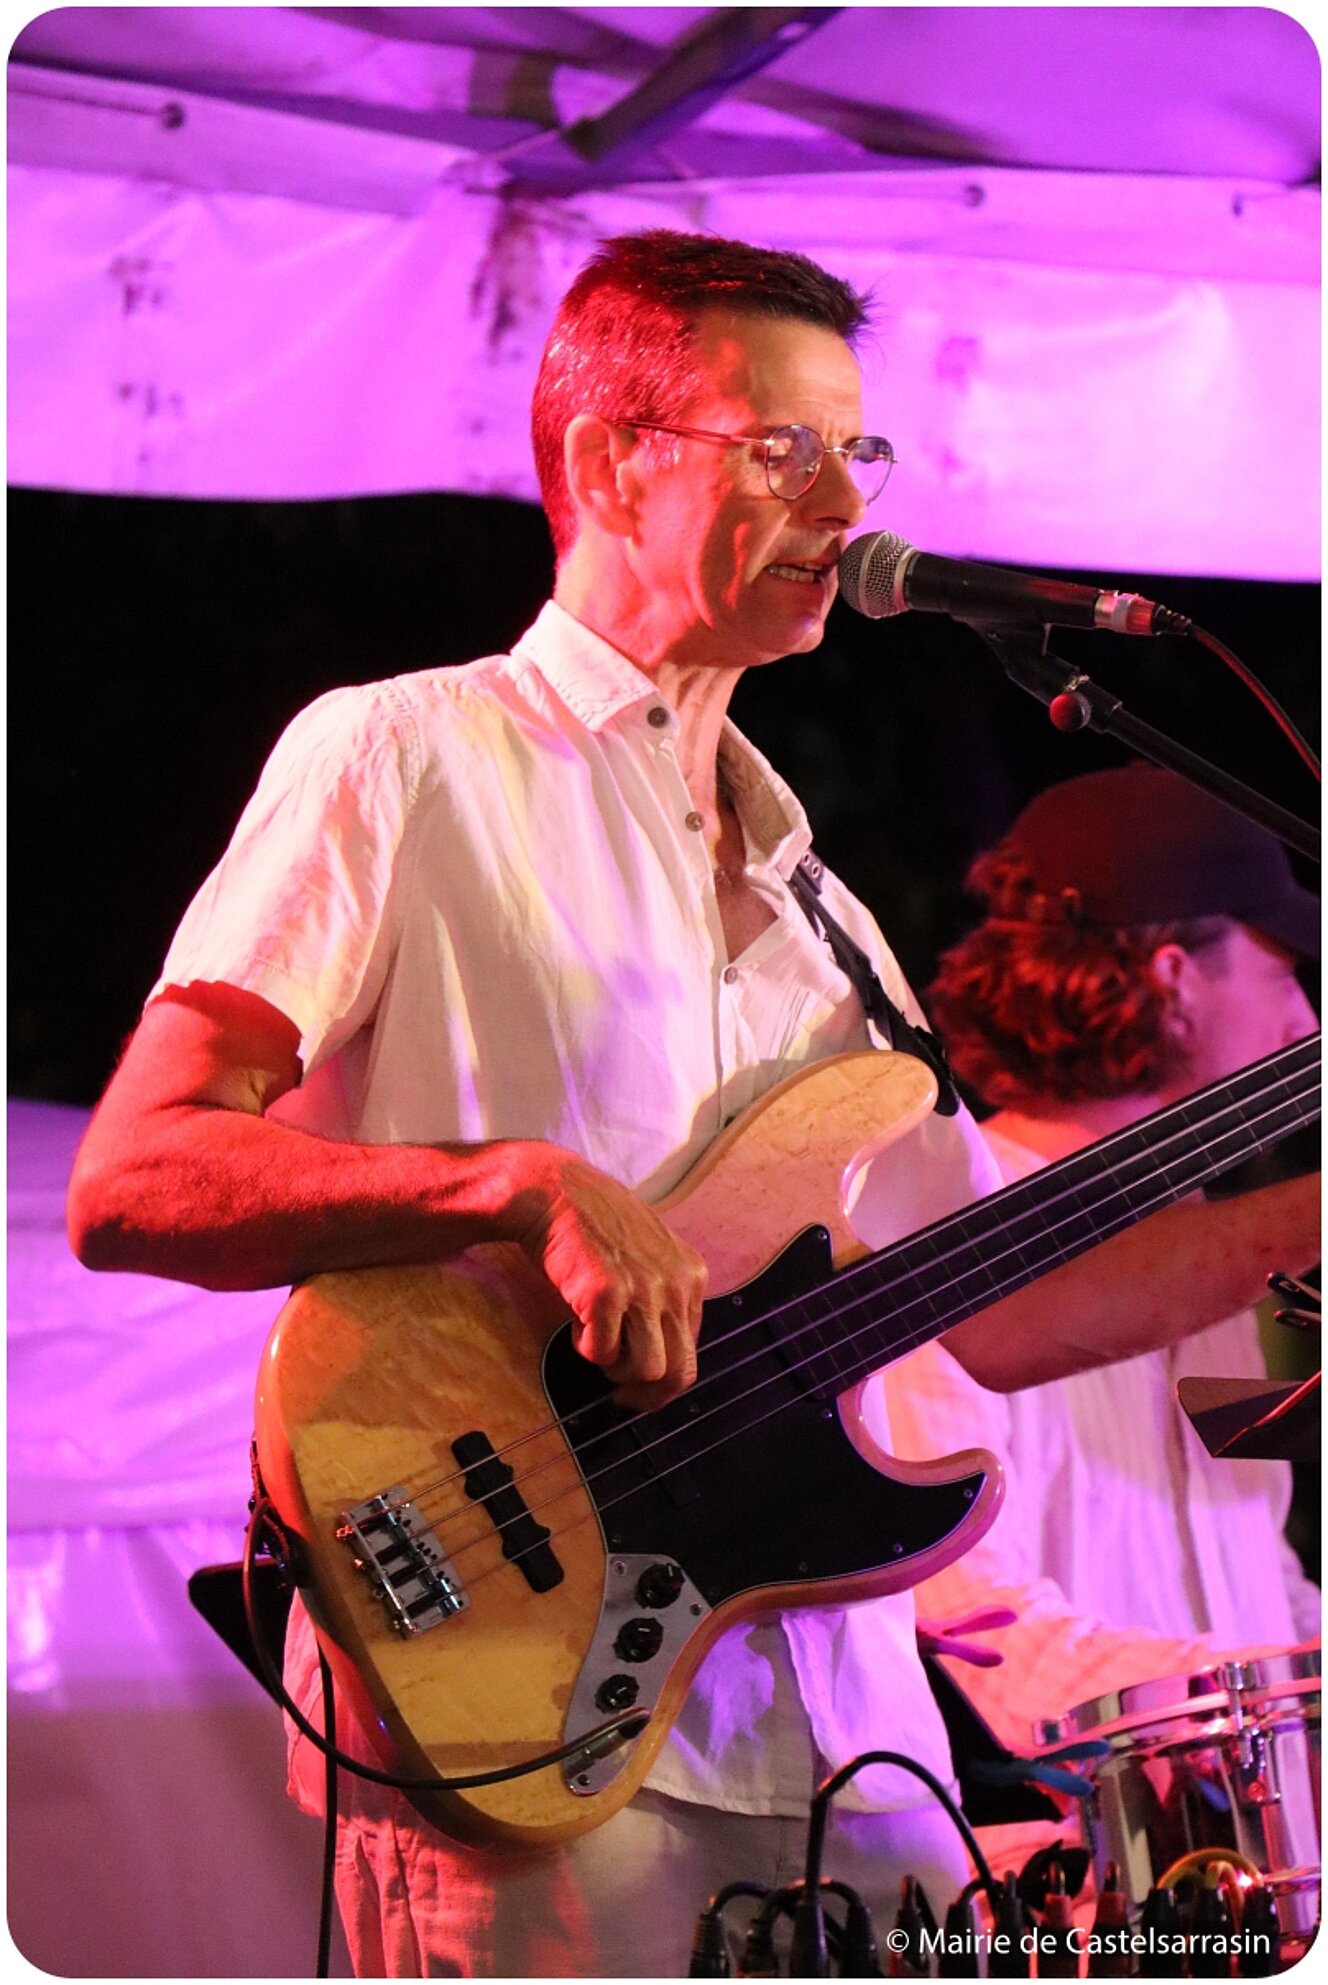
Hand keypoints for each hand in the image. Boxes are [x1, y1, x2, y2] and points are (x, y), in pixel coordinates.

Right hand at [507, 1147, 707, 1408]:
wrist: (554, 1191)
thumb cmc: (594, 1227)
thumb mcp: (650, 1256)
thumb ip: (663, 1297)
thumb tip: (661, 1358)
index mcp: (691, 1275)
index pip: (694, 1350)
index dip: (664, 1377)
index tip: (640, 1384)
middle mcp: (675, 1283)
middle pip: (680, 1371)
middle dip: (648, 1394)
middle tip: (621, 1395)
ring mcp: (643, 1289)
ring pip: (646, 1369)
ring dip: (615, 1367)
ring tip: (595, 1340)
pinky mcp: (606, 1294)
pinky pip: (602, 1353)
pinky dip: (584, 1346)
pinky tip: (576, 1318)